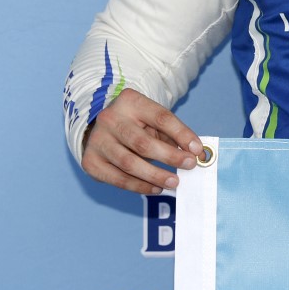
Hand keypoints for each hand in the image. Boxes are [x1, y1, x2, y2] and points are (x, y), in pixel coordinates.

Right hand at [81, 88, 204, 194]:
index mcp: (129, 101)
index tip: (197, 150)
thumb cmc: (136, 125)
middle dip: (169, 157)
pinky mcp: (91, 161)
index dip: (182, 134)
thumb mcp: (153, 121)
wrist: (102, 129)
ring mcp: (97, 140)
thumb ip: (174, 135)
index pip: (161, 117)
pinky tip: (155, 188)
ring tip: (174, 182)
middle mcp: (110, 119)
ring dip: (155, 176)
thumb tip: (197, 154)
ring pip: (129, 164)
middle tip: (189, 166)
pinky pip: (118, 179)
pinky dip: (139, 186)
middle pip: (143, 143)